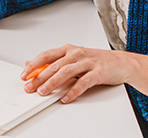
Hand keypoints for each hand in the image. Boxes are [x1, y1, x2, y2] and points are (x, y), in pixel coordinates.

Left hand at [20, 44, 147, 103]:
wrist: (122, 63)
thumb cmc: (96, 61)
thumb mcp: (73, 58)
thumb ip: (53, 61)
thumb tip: (31, 64)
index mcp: (68, 49)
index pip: (46, 55)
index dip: (34, 65)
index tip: (24, 75)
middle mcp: (76, 53)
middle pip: (54, 65)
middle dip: (39, 77)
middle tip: (29, 87)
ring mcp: (88, 62)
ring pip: (66, 72)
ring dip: (52, 83)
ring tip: (43, 92)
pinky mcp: (98, 72)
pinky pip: (83, 83)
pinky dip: (73, 91)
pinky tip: (65, 98)